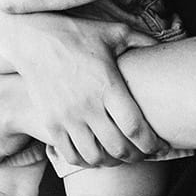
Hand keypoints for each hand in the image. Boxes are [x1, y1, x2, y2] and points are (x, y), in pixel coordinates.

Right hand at [0, 11, 169, 166]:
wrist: (32, 40)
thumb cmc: (76, 35)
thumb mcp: (113, 32)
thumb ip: (141, 41)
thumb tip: (162, 44)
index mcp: (108, 86)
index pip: (135, 127)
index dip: (152, 143)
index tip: (161, 145)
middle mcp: (88, 106)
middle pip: (118, 148)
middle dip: (137, 156)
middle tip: (144, 153)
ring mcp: (67, 117)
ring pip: (94, 157)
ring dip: (112, 162)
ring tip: (121, 156)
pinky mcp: (50, 123)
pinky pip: (70, 154)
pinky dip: (86, 161)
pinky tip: (95, 155)